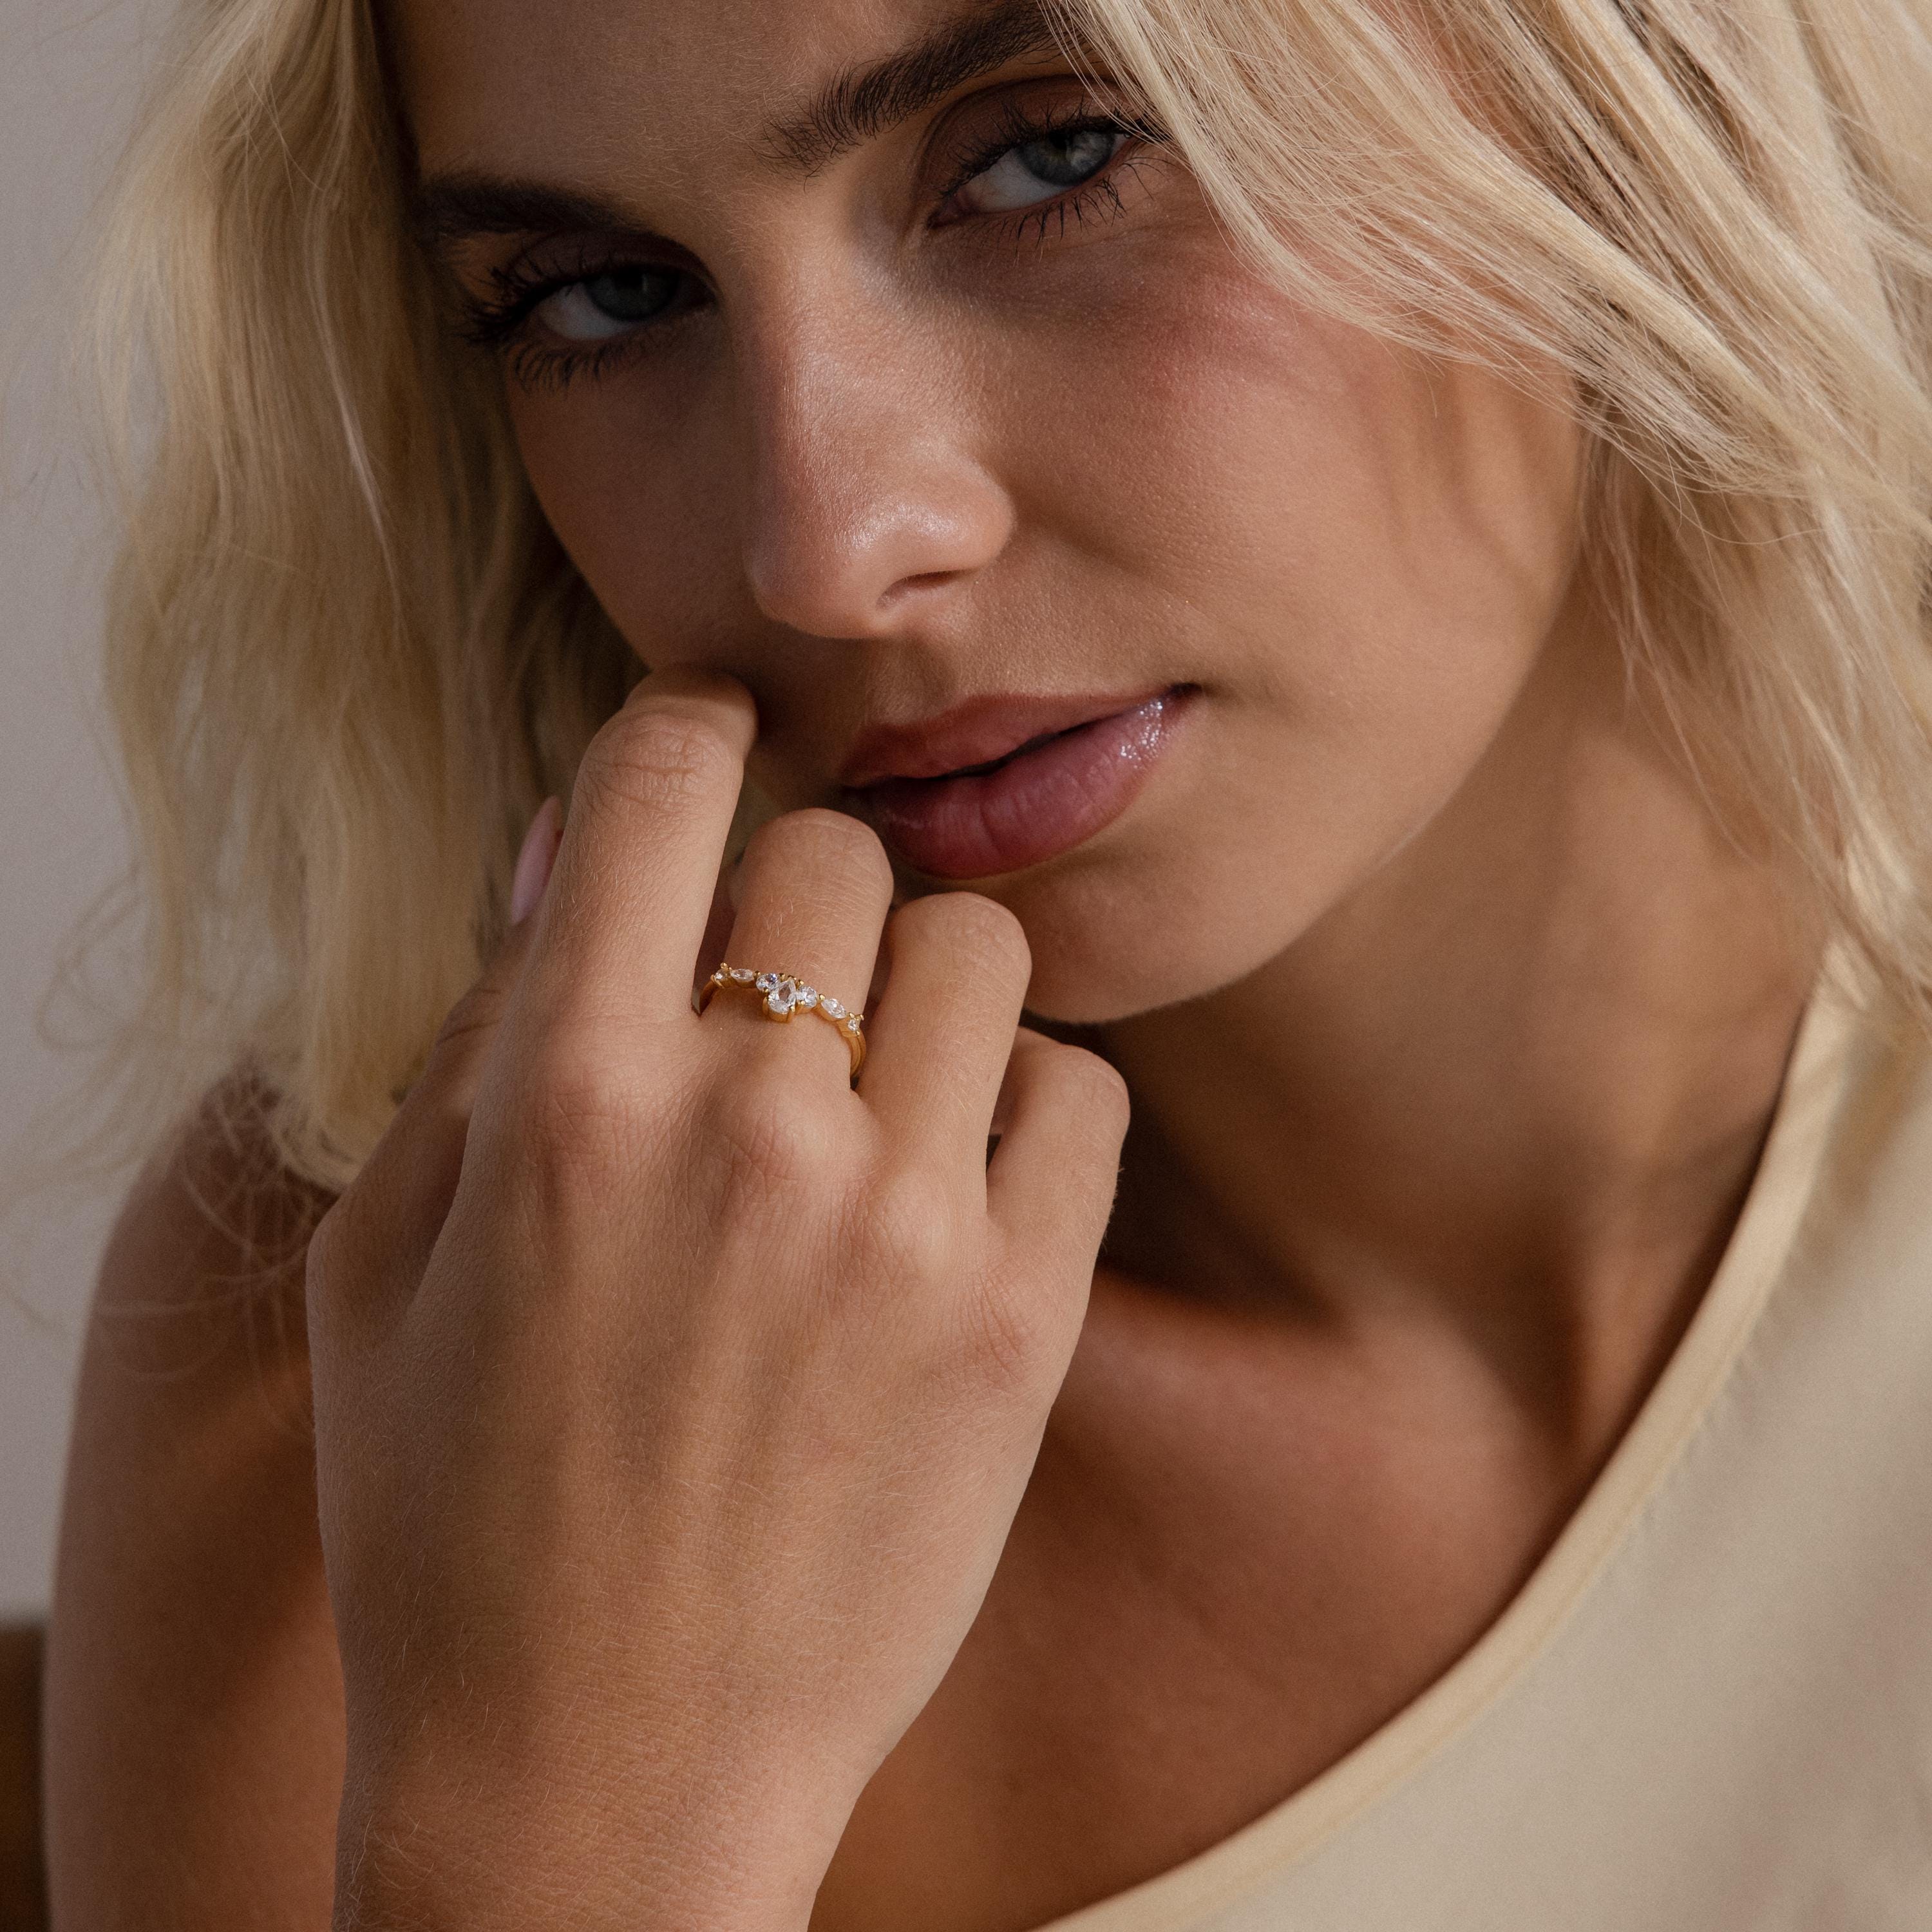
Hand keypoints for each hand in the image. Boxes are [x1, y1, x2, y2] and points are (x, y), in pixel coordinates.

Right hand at [305, 669, 1129, 1930]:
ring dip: (924, 982)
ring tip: (878, 1076)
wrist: (601, 1779)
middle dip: (802, 886)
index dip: (684, 733)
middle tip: (782, 972)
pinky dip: (1027, 1096)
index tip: (707, 751)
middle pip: (837, 851)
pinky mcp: (1020, 1320)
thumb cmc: (456, 1526)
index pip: (654, 785)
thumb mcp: (382, 1269)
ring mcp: (901, 1225)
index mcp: (563, 1100)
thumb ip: (474, 1040)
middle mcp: (746, 1134)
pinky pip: (1082, 1087)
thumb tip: (568, 858)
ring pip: (979, 945)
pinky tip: (959, 1167)